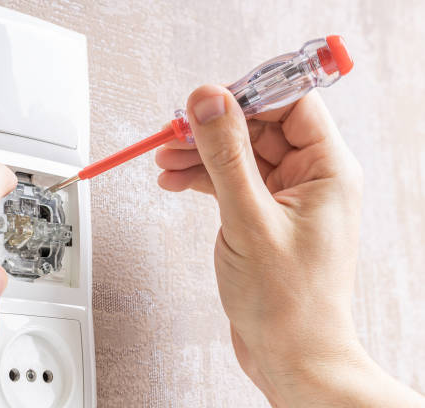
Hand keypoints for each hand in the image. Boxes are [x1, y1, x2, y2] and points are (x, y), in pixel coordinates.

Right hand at [156, 85, 424, 406]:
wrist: (289, 355)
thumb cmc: (287, 301)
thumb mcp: (248, 219)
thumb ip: (225, 156)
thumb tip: (209, 101)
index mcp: (326, 170)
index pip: (292, 104)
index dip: (249, 95)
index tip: (206, 100)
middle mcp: (310, 179)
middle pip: (259, 128)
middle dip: (214, 128)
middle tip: (174, 132)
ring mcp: (285, 199)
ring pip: (240, 155)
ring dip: (201, 154)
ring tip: (165, 158)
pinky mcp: (263, 217)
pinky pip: (231, 182)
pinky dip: (202, 179)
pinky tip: (175, 181)